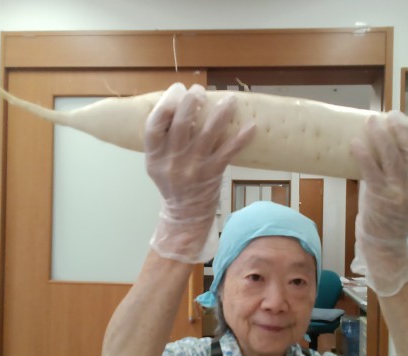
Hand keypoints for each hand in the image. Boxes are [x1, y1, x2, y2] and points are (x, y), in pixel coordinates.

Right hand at [145, 83, 255, 262]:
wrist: (185, 215)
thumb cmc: (172, 183)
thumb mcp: (157, 163)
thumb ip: (163, 139)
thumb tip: (179, 103)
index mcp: (155, 156)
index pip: (155, 124)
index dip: (166, 102)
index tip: (178, 89)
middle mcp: (173, 160)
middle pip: (181, 124)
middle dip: (192, 102)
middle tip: (200, 91)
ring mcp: (194, 167)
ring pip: (208, 134)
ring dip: (220, 113)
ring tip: (229, 99)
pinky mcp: (213, 173)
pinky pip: (229, 152)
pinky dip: (241, 139)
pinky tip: (251, 126)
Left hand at [350, 111, 407, 296]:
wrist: (385, 243)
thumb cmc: (394, 215)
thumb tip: (394, 142)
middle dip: (402, 128)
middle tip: (391, 115)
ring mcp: (399, 192)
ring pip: (392, 156)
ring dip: (381, 135)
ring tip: (372, 121)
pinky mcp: (379, 196)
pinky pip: (371, 169)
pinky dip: (364, 153)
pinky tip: (356, 142)